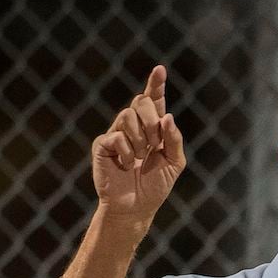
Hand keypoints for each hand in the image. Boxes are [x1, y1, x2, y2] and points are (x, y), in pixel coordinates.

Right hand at [92, 65, 185, 222]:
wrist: (136, 208)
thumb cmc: (155, 186)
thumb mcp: (174, 163)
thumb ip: (174, 139)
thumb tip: (167, 117)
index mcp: (153, 128)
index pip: (154, 100)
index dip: (156, 84)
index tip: (160, 69)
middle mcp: (133, 126)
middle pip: (140, 101)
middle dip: (151, 120)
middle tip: (154, 144)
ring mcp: (116, 134)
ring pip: (127, 116)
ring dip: (139, 139)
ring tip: (140, 158)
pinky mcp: (102, 145)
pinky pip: (115, 136)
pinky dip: (126, 151)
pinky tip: (126, 164)